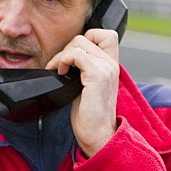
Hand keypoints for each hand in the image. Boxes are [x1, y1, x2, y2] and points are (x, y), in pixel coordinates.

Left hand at [45, 27, 120, 156]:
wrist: (98, 136)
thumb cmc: (89, 116)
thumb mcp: (86, 86)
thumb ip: (83, 70)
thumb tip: (66, 60)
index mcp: (111, 65)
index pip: (105, 34)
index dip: (86, 39)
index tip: (73, 58)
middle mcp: (111, 64)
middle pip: (87, 35)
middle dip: (67, 48)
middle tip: (59, 66)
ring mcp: (106, 69)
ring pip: (80, 42)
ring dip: (63, 55)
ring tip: (59, 70)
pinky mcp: (97, 76)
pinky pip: (77, 55)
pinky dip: (64, 60)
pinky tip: (61, 74)